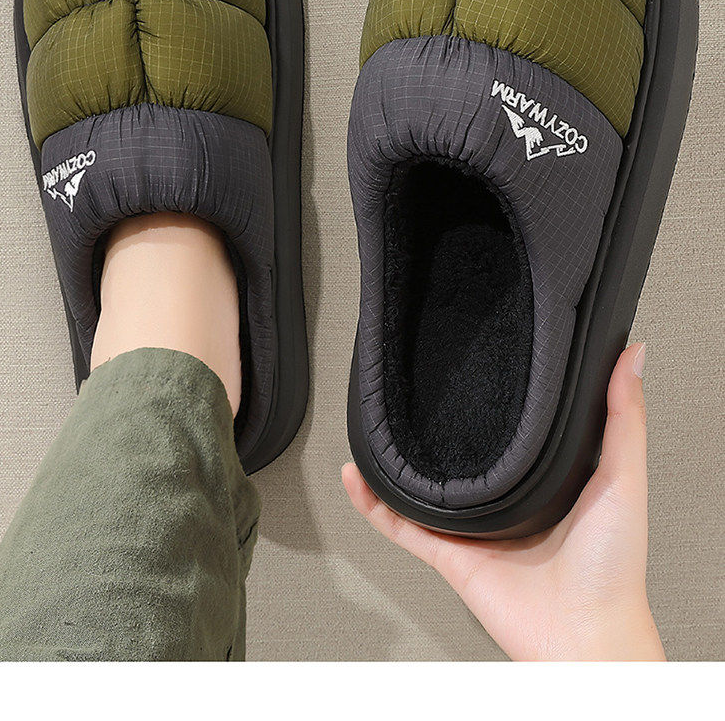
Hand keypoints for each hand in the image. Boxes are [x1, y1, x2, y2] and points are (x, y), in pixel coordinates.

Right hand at [343, 343, 664, 659]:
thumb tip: (633, 355)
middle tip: (422, 381)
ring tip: (377, 421)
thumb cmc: (613, 570)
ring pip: (425, 487)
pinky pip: (402, 524)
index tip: (484, 357)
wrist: (585, 636)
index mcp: (550, 481)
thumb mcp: (624, 477)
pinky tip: (357, 476)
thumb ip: (624, 416)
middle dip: (442, 423)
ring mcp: (477, 529)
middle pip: (465, 455)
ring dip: (398, 458)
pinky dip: (374, 503)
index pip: (518, 430)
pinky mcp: (451, 554)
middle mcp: (510, 503)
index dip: (501, 397)